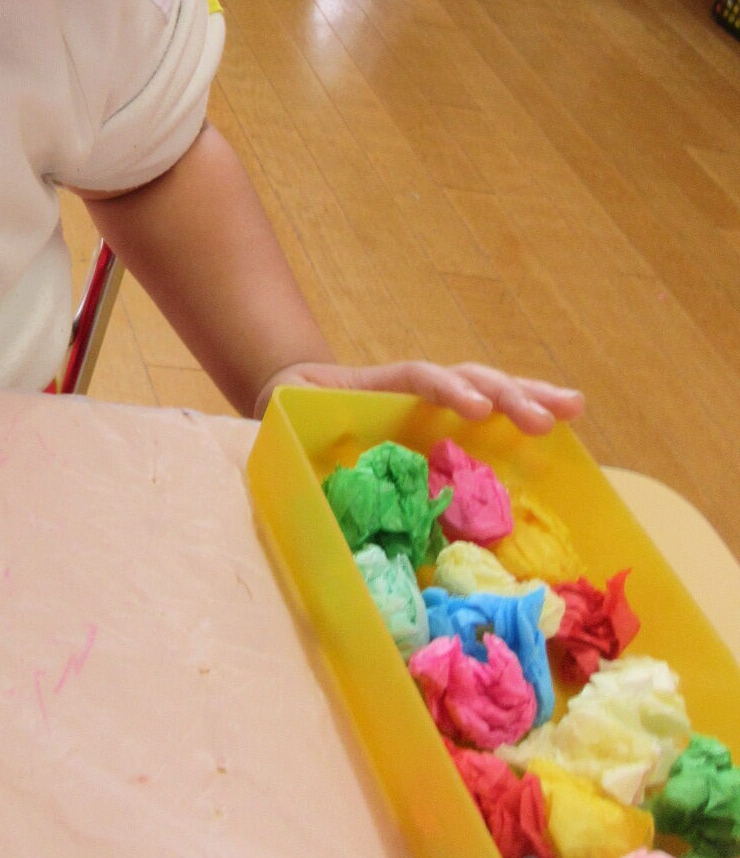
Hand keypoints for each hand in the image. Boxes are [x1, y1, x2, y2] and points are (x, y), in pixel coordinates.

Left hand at [253, 359, 583, 433]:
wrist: (289, 391)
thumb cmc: (290, 414)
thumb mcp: (285, 424)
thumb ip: (292, 444)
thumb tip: (295, 478)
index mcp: (372, 389)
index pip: (414, 379)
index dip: (444, 389)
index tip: (471, 408)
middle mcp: (410, 387)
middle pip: (462, 379)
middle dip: (503, 393)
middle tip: (540, 418)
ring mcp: (431, 398)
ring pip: (485, 389)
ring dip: (528, 395)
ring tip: (572, 407)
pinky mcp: (444, 417)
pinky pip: (488, 411)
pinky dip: (524, 410)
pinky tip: (563, 419)